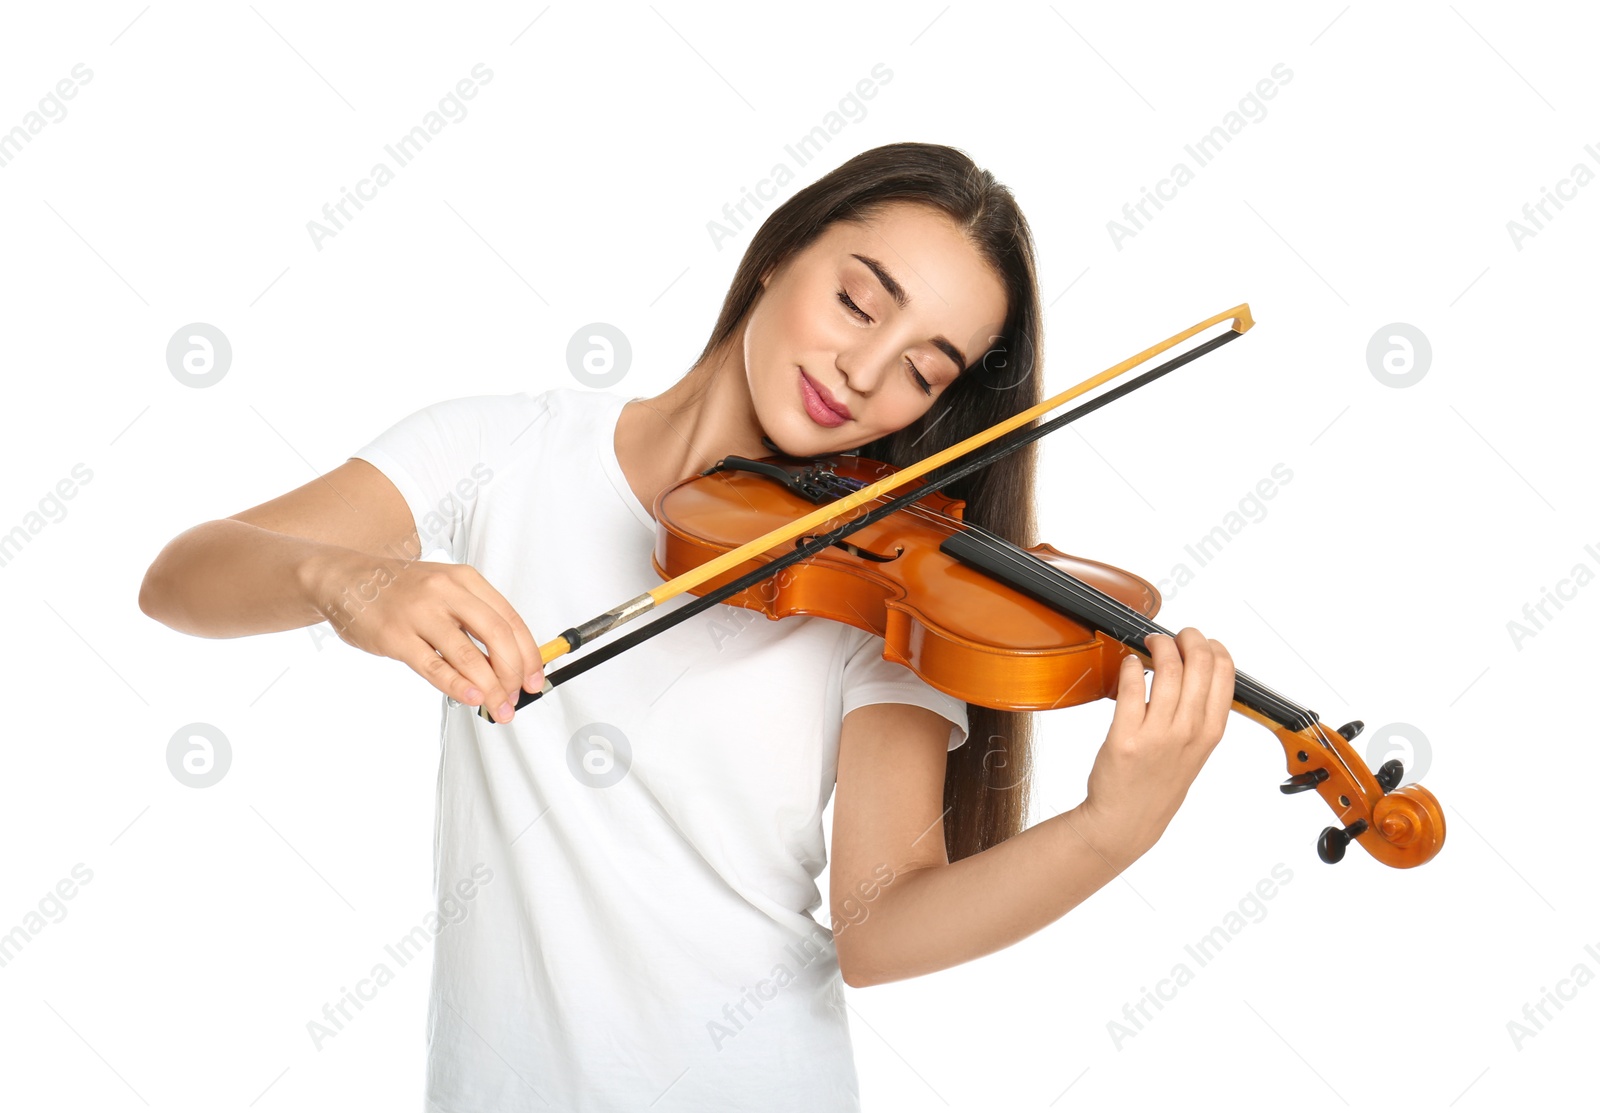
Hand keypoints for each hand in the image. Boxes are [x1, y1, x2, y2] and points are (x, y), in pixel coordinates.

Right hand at [309, 553, 542, 722]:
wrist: (346, 579)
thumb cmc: (400, 589)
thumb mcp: (445, 589)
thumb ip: (474, 619)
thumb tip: (506, 663)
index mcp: (465, 580)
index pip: (511, 620)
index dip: (529, 655)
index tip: (535, 679)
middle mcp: (447, 592)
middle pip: (497, 636)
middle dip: (514, 673)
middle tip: (517, 698)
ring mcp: (420, 613)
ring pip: (469, 656)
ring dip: (490, 688)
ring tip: (498, 708)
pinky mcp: (396, 636)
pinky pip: (434, 666)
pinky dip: (458, 685)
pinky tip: (474, 698)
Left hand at [1074, 628, 1234, 865]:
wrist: (1127, 819)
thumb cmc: (1159, 783)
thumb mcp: (1195, 751)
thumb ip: (1200, 713)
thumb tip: (1195, 668)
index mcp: (1211, 732)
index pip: (1225, 672)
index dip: (1212, 646)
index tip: (1198, 642)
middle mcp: (1189, 731)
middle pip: (1199, 661)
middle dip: (1186, 637)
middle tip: (1172, 636)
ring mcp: (1158, 735)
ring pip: (1167, 668)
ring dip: (1157, 645)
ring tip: (1149, 644)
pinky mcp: (1125, 736)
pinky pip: (1131, 685)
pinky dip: (1130, 666)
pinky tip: (1129, 665)